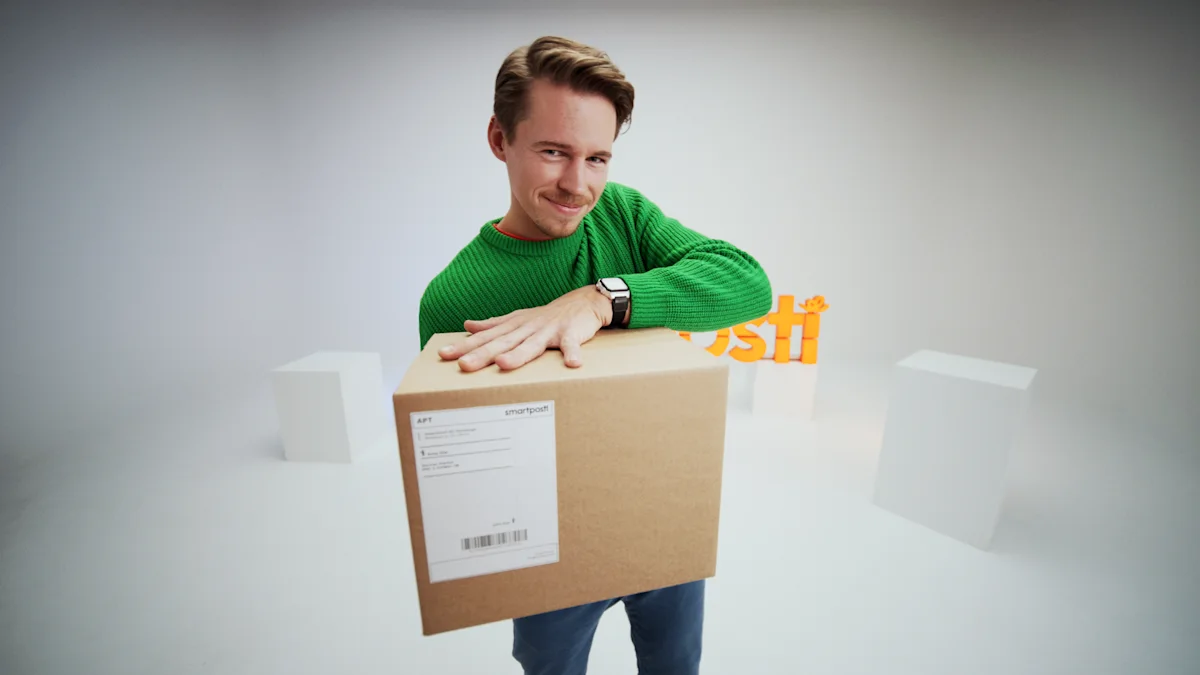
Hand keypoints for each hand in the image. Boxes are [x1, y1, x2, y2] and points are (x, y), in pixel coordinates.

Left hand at [438, 286, 612, 371]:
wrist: (583, 302)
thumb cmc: (547, 316)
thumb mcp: (518, 319)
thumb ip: (493, 325)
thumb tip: (467, 326)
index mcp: (514, 326)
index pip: (485, 338)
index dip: (464, 346)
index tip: (443, 355)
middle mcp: (527, 328)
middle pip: (502, 343)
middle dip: (482, 354)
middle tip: (463, 364)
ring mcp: (549, 331)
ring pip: (532, 345)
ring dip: (519, 354)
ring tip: (503, 364)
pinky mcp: (572, 333)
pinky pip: (572, 345)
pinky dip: (572, 353)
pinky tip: (572, 364)